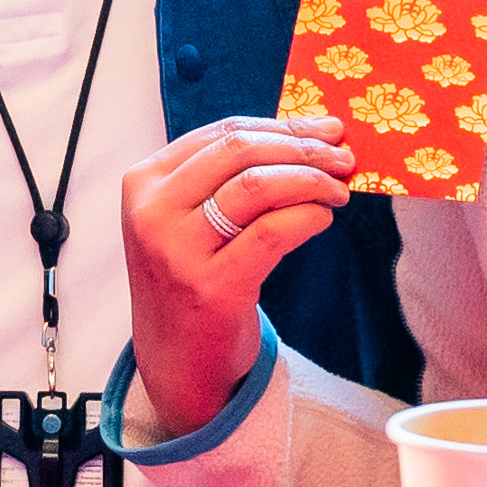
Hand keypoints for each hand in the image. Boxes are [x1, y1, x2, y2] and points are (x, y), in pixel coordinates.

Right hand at [116, 118, 352, 437]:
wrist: (176, 360)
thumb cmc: (192, 279)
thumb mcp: (186, 219)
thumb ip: (224, 177)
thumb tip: (304, 135)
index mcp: (143, 182)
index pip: (222, 132)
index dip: (282, 126)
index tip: (324, 129)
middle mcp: (153, 211)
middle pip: (240, 151)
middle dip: (302, 147)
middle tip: (343, 155)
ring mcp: (177, 250)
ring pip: (257, 185)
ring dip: (311, 179)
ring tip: (340, 188)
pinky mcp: (211, 286)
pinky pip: (272, 232)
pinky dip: (307, 215)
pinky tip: (323, 217)